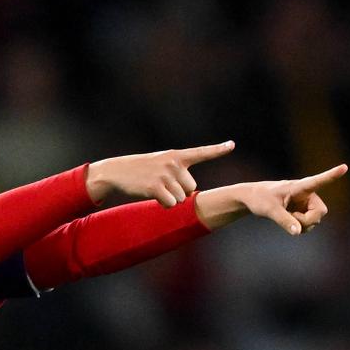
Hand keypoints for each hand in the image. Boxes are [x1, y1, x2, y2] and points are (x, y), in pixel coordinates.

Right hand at [86, 141, 235, 207]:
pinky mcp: (155, 187)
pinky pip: (170, 204)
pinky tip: (152, 196)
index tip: (232, 145)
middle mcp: (173, 163)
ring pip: (181, 198)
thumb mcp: (161, 163)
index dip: (218, 150)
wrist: (117, 171)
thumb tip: (189, 195)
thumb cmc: (142, 170)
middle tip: (163, 185)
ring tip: (155, 189)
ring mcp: (164, 175)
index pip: (202, 152)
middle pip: (191, 188)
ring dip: (170, 199)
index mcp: (177, 155)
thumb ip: (178, 173)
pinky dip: (163, 205)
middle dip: (180, 192)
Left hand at [197, 164, 345, 234]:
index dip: (331, 175)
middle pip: (320, 212)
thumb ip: (284, 221)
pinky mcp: (304, 211)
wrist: (253, 199)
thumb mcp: (270, 211)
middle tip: (292, 219)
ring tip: (288, 217)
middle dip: (308, 221)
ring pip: (316, 220)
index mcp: (299, 187)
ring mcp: (306, 203)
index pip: (317, 181)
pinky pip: (309, 224)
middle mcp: (307, 194)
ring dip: (303, 225)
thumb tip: (298, 232)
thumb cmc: (260, 199)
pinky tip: (291, 223)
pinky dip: (301, 228)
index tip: (344, 167)